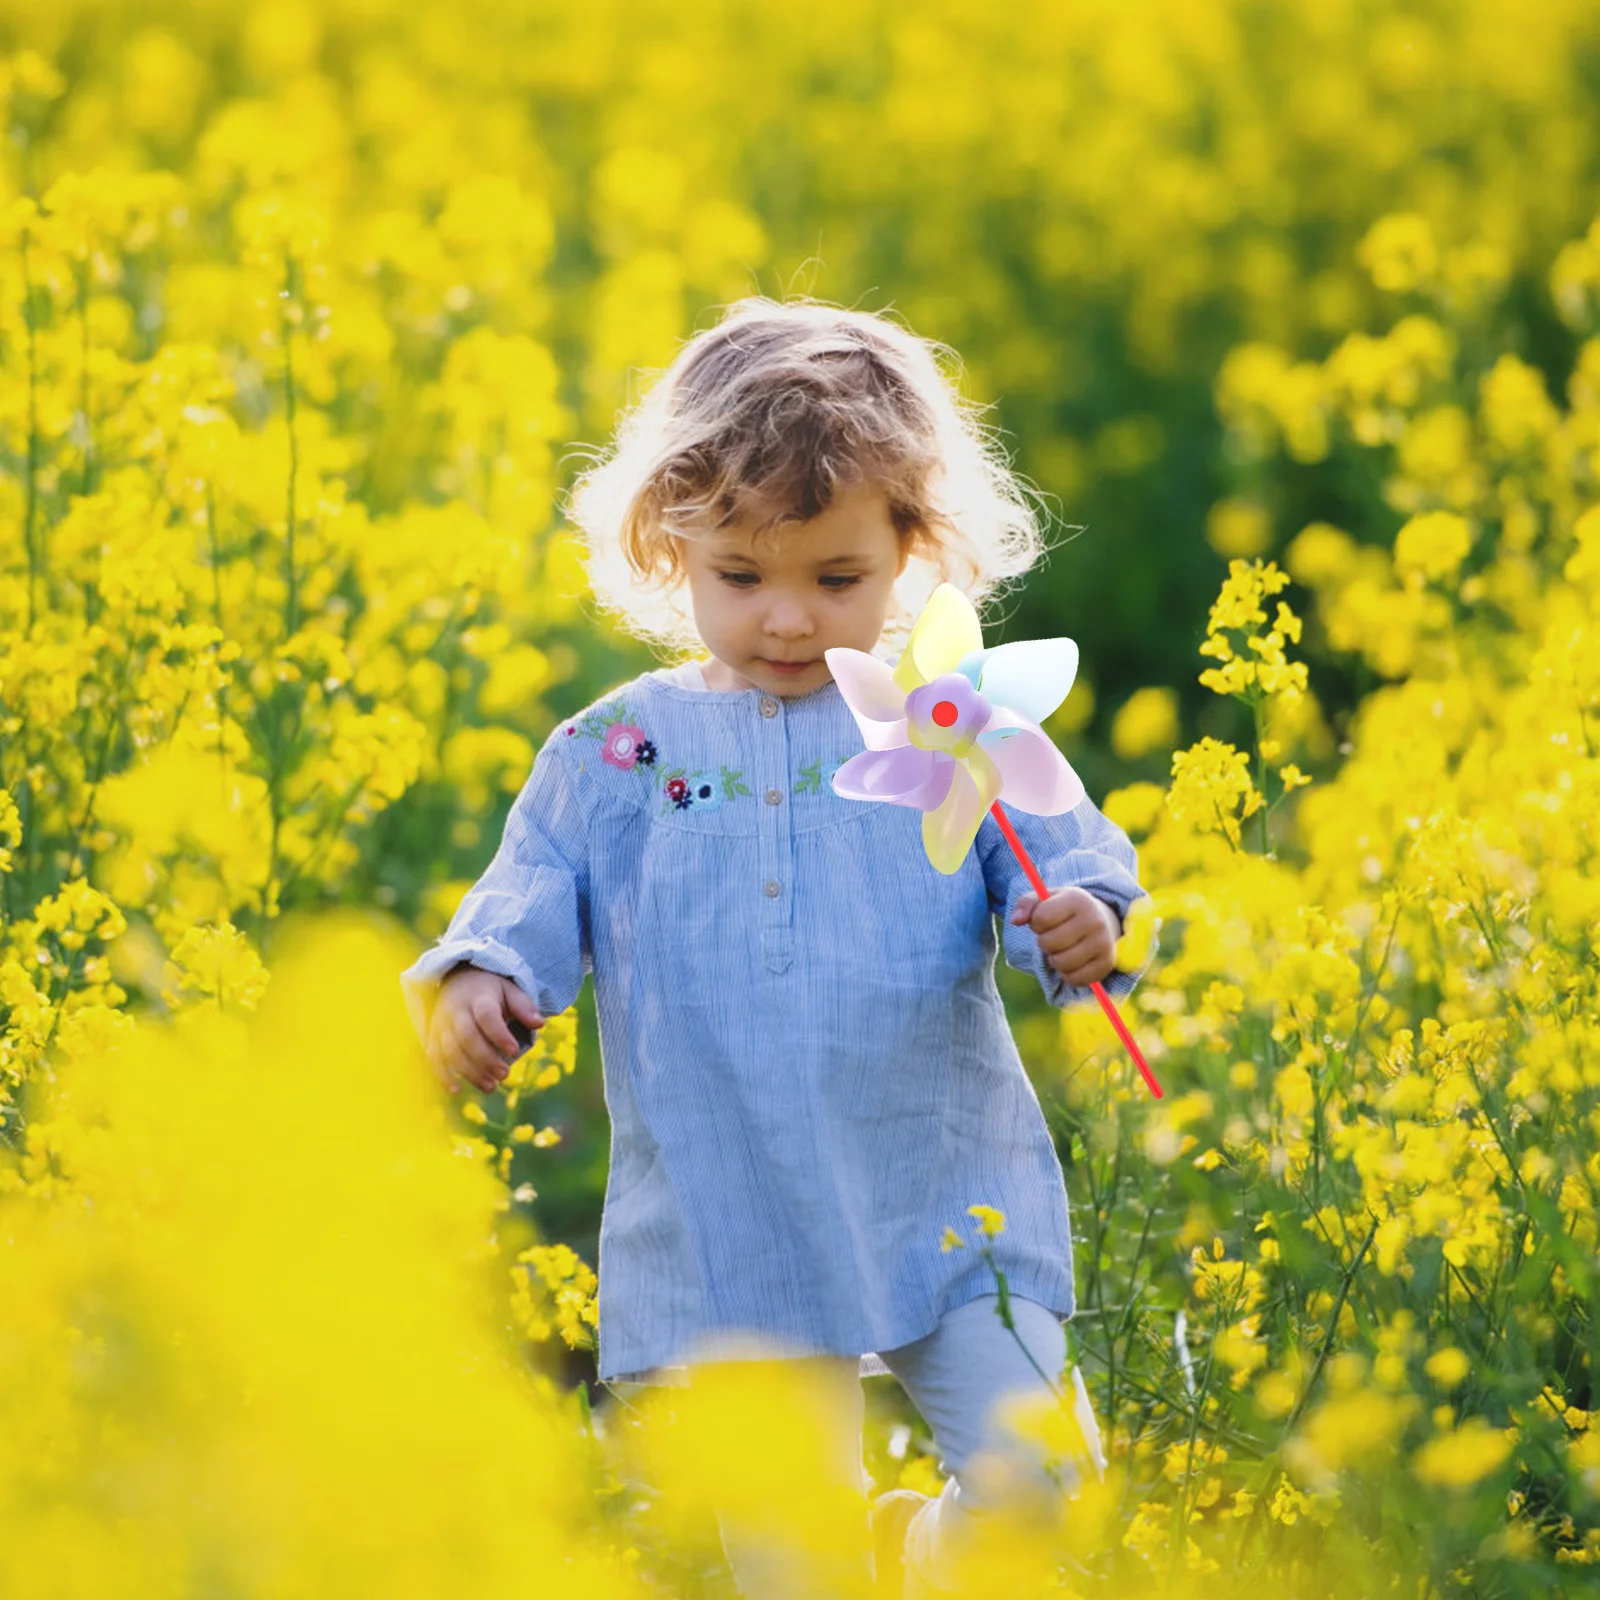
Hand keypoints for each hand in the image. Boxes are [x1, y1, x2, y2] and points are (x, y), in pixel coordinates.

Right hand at [427, 965, 545, 1094]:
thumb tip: (540, 1024)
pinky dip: (443, 1075)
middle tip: (505, 1074)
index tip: (514, 1051)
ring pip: (451, 1051)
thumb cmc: (490, 989)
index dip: (499, 1035)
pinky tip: (457, 1091)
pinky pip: (434, 1058)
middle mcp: (456, 1011)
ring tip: (491, 1086)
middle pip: (467, 1037)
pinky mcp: (433, 1037)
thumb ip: (524, 1006)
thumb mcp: (509, 990)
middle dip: (486, 1059)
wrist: (457, 978)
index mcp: (478, 998)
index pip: (486, 1016)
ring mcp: (442, 1025)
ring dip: (470, 1072)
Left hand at [1009, 886, 1121, 988]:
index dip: (1036, 923)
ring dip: (1055, 959)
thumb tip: (1016, 920)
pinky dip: (1067, 974)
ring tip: (1062, 949)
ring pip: (1061, 963)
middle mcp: (1094, 920)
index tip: (1045, 920)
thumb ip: (1026, 904)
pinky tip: (1072, 962)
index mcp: (1078, 899)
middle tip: (1054, 936)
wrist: (1103, 921)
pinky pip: (1074, 979)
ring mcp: (1103, 943)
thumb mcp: (1047, 900)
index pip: (1041, 918)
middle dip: (1045, 942)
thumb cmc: (1066, 911)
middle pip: (1049, 943)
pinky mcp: (1106, 964)